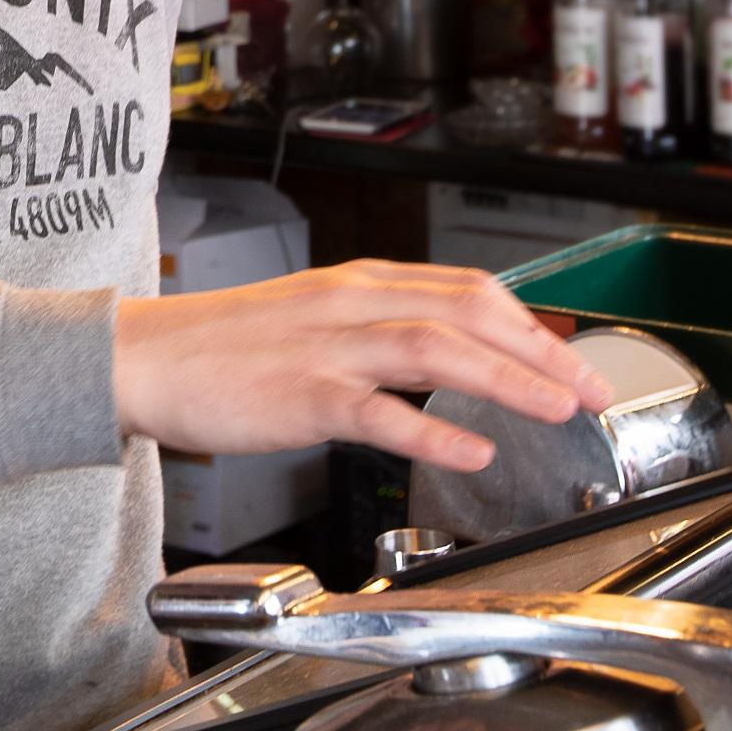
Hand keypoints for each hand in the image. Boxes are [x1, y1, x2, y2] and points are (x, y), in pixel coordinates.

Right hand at [113, 260, 613, 472]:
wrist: (141, 357)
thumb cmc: (220, 346)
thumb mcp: (309, 316)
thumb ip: (374, 326)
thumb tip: (443, 349)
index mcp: (356, 282)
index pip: (465, 287)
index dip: (530, 321)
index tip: (570, 353)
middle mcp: (350, 304)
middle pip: (468, 311)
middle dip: (541, 349)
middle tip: (591, 386)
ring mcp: (327, 348)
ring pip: (437, 349)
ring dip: (509, 379)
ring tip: (557, 408)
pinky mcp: (302, 395)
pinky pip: (381, 411)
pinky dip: (435, 427)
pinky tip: (473, 448)